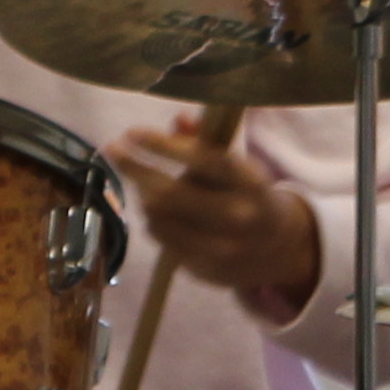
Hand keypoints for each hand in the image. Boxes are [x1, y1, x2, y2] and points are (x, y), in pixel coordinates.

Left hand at [111, 111, 321, 304]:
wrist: (277, 248)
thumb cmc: (247, 194)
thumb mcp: (237, 166)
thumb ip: (209, 142)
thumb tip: (179, 120)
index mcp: (251, 182)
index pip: (203, 160)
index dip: (164, 146)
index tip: (132, 132)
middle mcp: (238, 215)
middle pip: (171, 194)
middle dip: (136, 169)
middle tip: (113, 150)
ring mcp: (222, 247)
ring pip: (160, 218)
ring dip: (143, 196)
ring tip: (142, 185)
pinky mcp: (206, 268)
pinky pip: (163, 240)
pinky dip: (153, 221)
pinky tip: (156, 212)